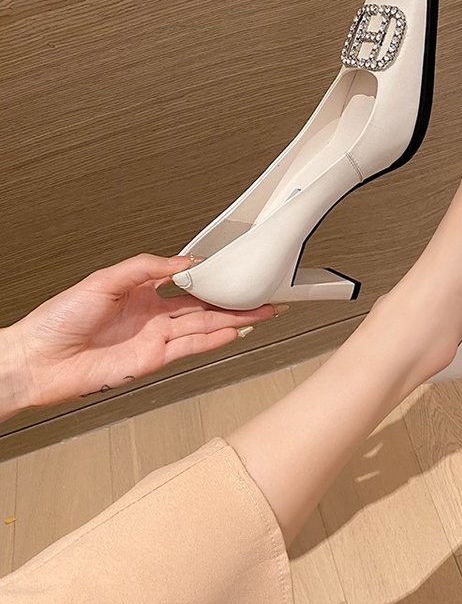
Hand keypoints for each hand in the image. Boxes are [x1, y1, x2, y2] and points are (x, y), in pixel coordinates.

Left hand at [0, 254, 282, 419]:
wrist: (37, 359)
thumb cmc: (59, 319)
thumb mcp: (104, 279)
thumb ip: (146, 268)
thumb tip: (182, 261)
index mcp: (142, 293)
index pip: (187, 282)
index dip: (212, 276)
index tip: (235, 270)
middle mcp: (153, 316)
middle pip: (205, 306)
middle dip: (235, 301)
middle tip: (263, 296)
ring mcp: (155, 339)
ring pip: (205, 326)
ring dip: (234, 319)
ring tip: (262, 312)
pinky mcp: (152, 360)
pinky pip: (191, 346)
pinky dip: (214, 340)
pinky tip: (234, 332)